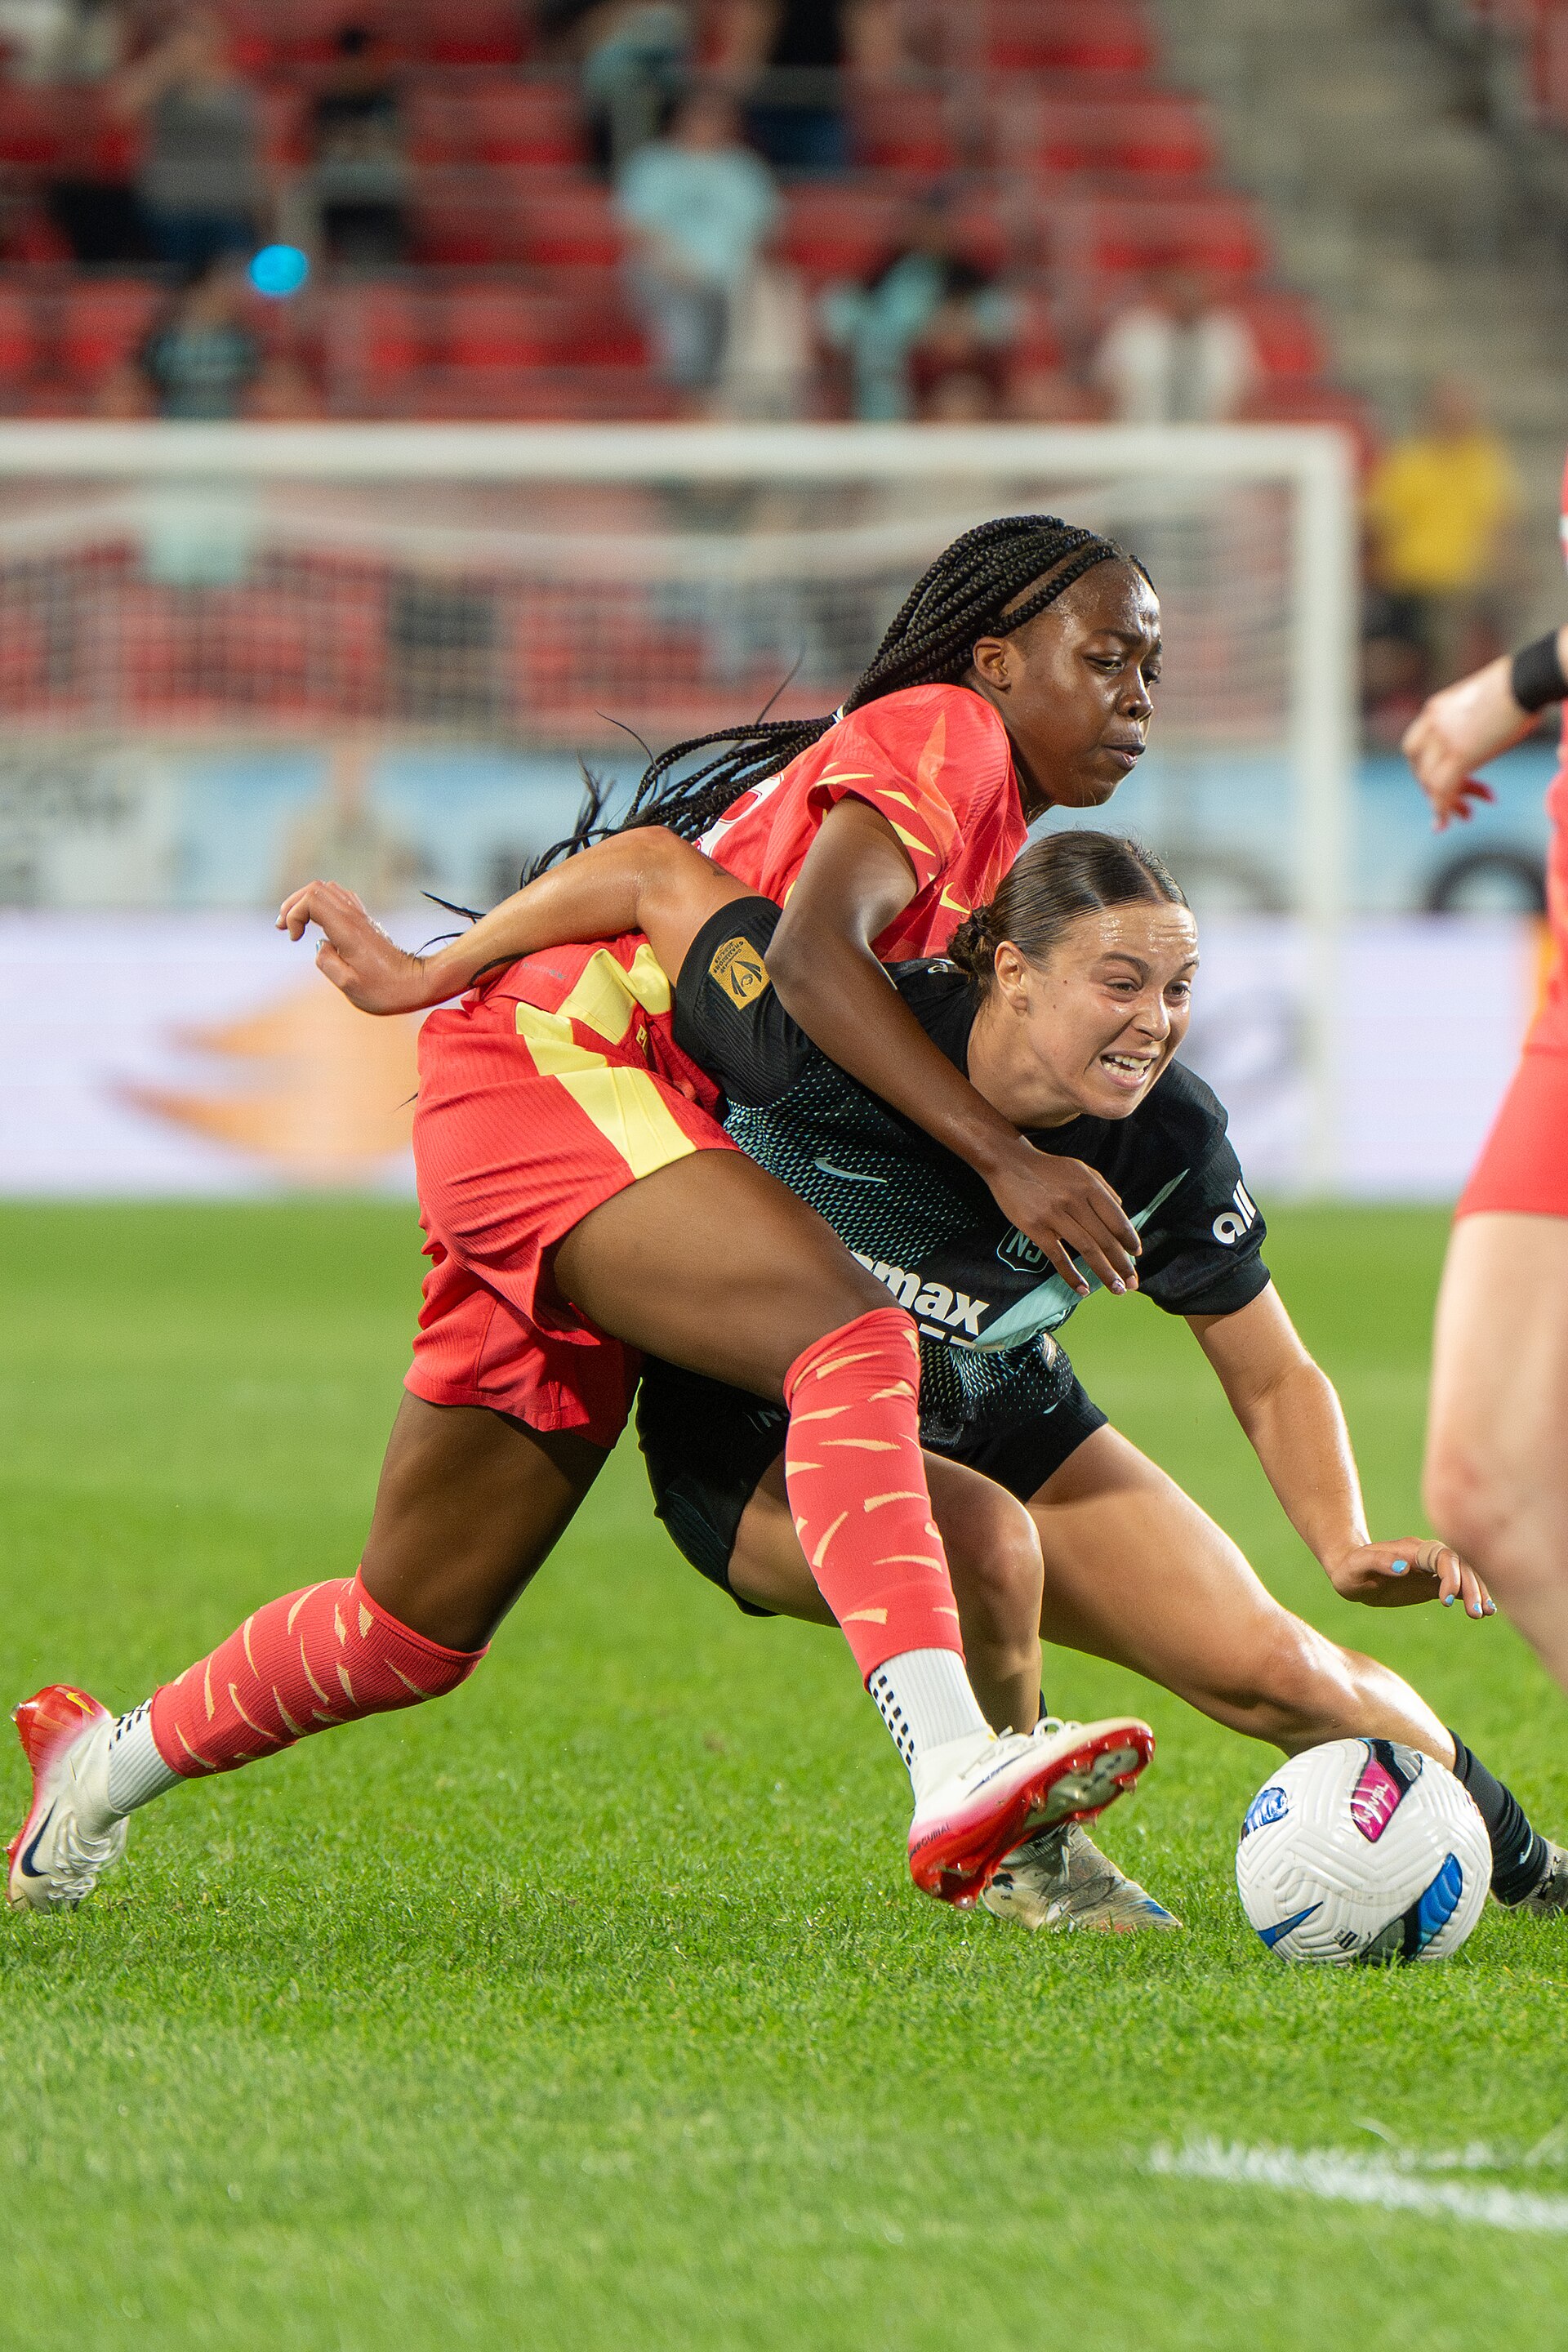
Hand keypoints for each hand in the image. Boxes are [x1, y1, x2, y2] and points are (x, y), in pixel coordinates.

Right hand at [277, 880, 432, 1013]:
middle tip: (284, 928)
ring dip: (305, 902)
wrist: (416, 984)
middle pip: (316, 887)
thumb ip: (326, 962)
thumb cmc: (386, 991)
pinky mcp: (365, 921)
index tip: (295, 939)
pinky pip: (339, 898)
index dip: (294, 914)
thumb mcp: (349, 986)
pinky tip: (317, 923)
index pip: (312, 899)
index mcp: (348, 930)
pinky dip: (321, 904)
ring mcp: (361, 916)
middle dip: (293, 904)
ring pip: (327, 889)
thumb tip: (320, 944)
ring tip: (295, 925)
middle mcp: (354, 917)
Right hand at [984, 1139, 1140, 1297]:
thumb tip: (1123, 1210)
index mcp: (1089, 1186)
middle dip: (1122, 1264)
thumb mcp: (1080, 1170)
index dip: (1129, 1239)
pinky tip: (1083, 1289)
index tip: (1137, 1256)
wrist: (1009, 1163)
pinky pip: (1058, 1256)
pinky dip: (1072, 1275)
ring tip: (1116, 1289)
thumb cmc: (1047, 1168)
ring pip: (1087, 1249)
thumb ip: (1103, 1189)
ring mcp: (1055, 1215)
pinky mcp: (1036, 1228)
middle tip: (1132, 1283)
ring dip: (1105, 1273)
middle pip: (1105, 1238)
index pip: (1116, 1219)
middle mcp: (1075, 1201)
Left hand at [1325, 1537, 1494, 1617]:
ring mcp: (1431, 1570)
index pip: (1441, 1557)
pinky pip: (1458, 1587)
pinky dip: (1472, 1596)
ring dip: (1476, 1591)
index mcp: (1412, 1549)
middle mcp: (1426, 1556)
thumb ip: (1378, 1562)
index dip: (1450, 1575)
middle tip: (1476, 1614)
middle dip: (1471, 1586)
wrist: (1350, 1571)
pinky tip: (1487, 1610)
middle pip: (1459, 1565)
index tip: (1447, 1600)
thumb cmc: (1351, 1568)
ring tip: (1486, 1613)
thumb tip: (1404, 1565)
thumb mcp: (1358, 1566)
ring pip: (1463, 1575)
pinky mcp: (1431, 1584)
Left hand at [1400, 655, 1530, 830]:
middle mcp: (1432, 724)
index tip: (1450, 780)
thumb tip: (1485, 734)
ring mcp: (1444, 740)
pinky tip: (1452, 821)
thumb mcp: (1482, 703)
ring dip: (1447, 804)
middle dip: (1436, 790)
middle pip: (1419, 768)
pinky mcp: (1460, 756)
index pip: (1415, 748)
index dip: (1426, 770)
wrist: (1528, 679)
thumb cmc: (1519, 685)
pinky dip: (1444, 810)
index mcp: (1434, 710)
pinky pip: (1442, 791)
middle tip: (1462, 802)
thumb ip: (1471, 723)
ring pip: (1430, 784)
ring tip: (1467, 816)